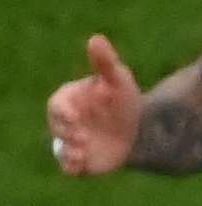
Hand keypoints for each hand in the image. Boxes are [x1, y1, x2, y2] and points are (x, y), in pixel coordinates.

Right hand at [46, 37, 139, 174]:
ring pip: (61, 149)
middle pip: (58, 128)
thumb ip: (105, 62)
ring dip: (69, 152)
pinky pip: (69, 166)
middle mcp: (66, 122)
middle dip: (67, 132)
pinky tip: (82, 166)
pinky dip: (72, 167)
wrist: (139, 129)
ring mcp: (72, 142)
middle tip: (82, 135)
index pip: (58, 105)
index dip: (64, 112)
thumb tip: (96, 39)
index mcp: (68, 100)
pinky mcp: (81, 160)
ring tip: (82, 153)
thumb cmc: (122, 100)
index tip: (76, 117)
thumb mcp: (117, 79)